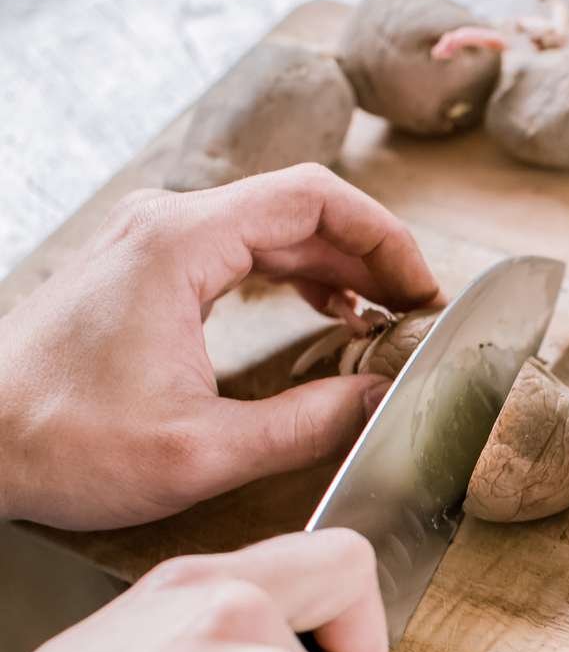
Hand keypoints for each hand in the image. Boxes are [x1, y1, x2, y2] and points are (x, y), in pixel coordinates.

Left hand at [0, 164, 441, 529]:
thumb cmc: (61, 442)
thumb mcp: (202, 451)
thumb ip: (307, 423)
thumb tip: (382, 401)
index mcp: (182, 244)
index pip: (314, 200)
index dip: (385, 239)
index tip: (423, 289)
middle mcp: (168, 225)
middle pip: (301, 209)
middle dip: (372, 256)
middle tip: (418, 312)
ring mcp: (155, 242)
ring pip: (275, 228)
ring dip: (339, 267)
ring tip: (386, 316)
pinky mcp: (148, 270)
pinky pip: (244, 249)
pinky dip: (298, 275)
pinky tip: (329, 314)